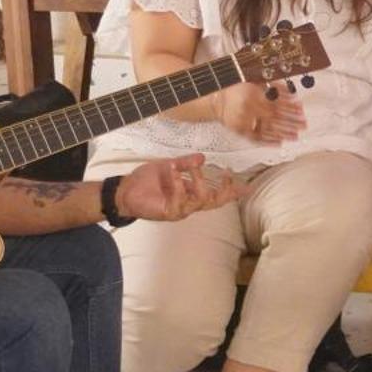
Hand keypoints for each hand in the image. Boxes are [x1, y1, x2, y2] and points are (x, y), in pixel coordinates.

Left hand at [115, 153, 243, 220]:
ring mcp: (179, 210)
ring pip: (200, 201)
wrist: (125, 190)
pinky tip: (175, 173)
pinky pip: (180, 201)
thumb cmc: (146, 181)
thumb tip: (203, 158)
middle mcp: (188, 204)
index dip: (231, 192)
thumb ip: (185, 164)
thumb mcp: (168, 166)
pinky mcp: (168, 213)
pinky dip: (179, 185)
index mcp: (190, 194)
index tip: (246, 186)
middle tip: (227, 175)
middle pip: (214, 202)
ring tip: (189, 167)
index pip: (216, 194)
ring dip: (198, 182)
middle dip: (225, 190)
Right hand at [218, 82, 305, 144]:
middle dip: (290, 122)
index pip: (276, 103)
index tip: (301, 110)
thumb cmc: (236, 88)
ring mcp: (243, 121)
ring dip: (283, 133)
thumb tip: (291, 93)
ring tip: (295, 136)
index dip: (290, 107)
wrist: (216, 98)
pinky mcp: (239, 130)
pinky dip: (268, 141)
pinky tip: (279, 143)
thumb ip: (273, 86)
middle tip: (303, 125)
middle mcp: (247, 109)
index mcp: (252, 94)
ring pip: (267, 129)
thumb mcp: (255, 80)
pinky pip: (255, 138)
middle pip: (274, 118)